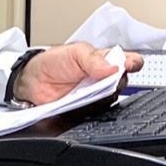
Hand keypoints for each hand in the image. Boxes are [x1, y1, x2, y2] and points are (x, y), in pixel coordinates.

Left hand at [13, 42, 144, 105]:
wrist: (32, 81)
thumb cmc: (53, 62)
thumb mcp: (74, 52)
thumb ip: (93, 59)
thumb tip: (114, 68)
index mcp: (105, 60)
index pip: (129, 61)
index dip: (134, 63)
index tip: (130, 65)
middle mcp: (105, 79)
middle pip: (123, 83)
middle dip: (115, 81)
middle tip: (100, 78)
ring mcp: (97, 95)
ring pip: (112, 100)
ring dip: (101, 96)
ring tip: (84, 89)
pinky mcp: (88, 110)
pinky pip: (98, 113)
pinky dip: (92, 108)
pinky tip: (82, 102)